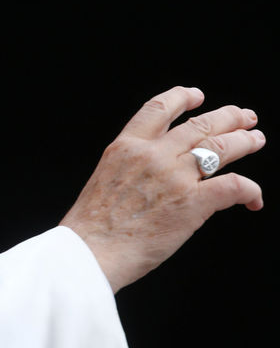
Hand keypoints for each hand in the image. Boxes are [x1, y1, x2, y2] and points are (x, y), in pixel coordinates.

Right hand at [60, 86, 264, 292]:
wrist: (90, 251)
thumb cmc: (91, 227)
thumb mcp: (104, 179)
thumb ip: (129, 168)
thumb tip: (151, 176)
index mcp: (125, 147)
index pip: (159, 109)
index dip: (182, 97)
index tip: (197, 96)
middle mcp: (152, 155)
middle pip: (200, 124)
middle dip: (228, 117)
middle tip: (244, 118)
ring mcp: (174, 177)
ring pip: (221, 146)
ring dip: (244, 142)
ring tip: (255, 140)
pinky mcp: (193, 203)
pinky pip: (234, 186)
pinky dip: (250, 191)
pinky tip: (254, 199)